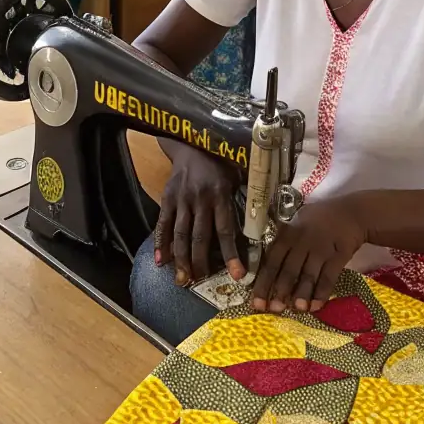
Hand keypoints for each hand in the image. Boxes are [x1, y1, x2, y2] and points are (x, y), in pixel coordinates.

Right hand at [154, 147, 241, 285]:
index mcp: (220, 194)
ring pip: (180, 234)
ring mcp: (181, 199)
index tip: (237, 275)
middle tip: (199, 282)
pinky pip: (163, 223)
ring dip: (181, 259)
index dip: (231, 254)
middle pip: (200, 237)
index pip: (226, 230)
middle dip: (200, 262)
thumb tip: (262, 220)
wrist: (193, 141)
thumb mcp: (238, 174)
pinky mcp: (167, 197)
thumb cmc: (221, 161)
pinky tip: (160, 261)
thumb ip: (246, 196)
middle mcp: (200, 199)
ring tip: (181, 279)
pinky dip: (160, 242)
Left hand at [251, 196, 367, 313]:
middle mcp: (302, 242)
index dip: (263, 282)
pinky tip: (316, 306)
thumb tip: (265, 266)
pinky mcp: (339, 256)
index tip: (257, 301)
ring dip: (301, 294)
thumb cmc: (319, 218)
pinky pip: (328, 277)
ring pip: (308, 276)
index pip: (271, 260)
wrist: (351, 211)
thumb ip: (282, 241)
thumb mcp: (296, 221)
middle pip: (289, 270)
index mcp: (288, 234)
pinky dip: (322, 293)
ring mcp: (321, 249)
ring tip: (296, 309)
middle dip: (280, 292)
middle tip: (274, 310)